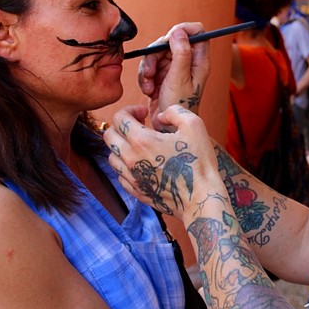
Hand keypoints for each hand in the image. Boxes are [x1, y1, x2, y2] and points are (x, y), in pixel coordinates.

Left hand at [104, 104, 218, 224]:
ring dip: (121, 146)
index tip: (143, 113)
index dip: (129, 110)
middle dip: (120, 126)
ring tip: (139, 146)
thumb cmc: (199, 161)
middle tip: (138, 126)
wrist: (200, 198)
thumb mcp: (194, 125)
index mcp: (142, 140)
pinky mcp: (136, 191)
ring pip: (111, 156)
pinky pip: (120, 175)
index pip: (118, 118)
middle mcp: (130, 159)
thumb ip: (174, 112)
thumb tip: (160, 116)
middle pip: (108, 136)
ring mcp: (131, 177)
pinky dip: (126, 166)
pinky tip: (142, 164)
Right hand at [136, 22, 208, 131]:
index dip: (184, 29)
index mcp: (199, 61)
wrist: (166, 129)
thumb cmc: (179, 106)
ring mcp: (173, 68)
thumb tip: (179, 31)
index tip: (170, 37)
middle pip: (170, 41)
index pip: (197, 32)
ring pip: (156, 53)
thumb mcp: (179, 78)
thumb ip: (181, 53)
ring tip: (149, 85)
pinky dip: (145, 77)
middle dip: (156, 54)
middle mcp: (187, 62)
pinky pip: (148, 66)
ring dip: (147, 68)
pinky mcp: (160, 75)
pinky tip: (148, 91)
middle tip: (151, 71)